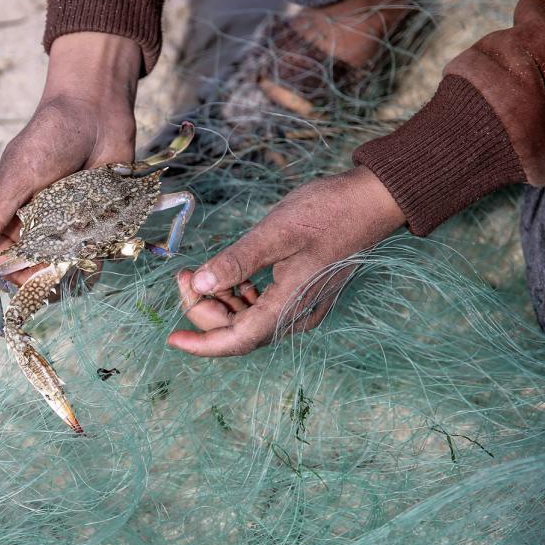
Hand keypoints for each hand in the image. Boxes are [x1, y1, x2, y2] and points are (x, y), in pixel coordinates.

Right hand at [0, 32, 141, 284]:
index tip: (25, 276)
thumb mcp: (18, 175)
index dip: (11, 271)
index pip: (4, 256)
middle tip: (54, 274)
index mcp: (12, 215)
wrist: (96, 110)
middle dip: (43, 275)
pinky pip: (97, 249)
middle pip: (36, 266)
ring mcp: (70, 224)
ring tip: (76, 261)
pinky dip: (97, 253)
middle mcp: (40, 224)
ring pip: (66, 262)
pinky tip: (99, 251)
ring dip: (70, 266)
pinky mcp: (100, 220)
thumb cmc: (50, 137)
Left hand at [167, 166, 405, 356]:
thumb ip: (236, 262)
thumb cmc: (329, 212)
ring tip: (198, 272)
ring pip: (248, 319)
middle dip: (204, 308)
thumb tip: (202, 285)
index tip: (171, 337)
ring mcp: (301, 306)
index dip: (201, 344)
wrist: (372, 200)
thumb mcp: (275, 233)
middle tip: (185, 275)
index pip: (236, 340)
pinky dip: (238, 295)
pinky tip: (227, 274)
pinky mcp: (302, 292)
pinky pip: (261, 306)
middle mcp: (295, 315)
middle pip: (237, 330)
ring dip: (219, 301)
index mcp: (288, 306)